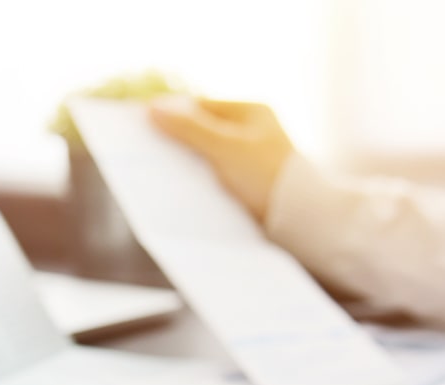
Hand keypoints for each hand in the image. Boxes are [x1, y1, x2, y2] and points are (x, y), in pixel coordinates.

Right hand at [149, 96, 294, 221]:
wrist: (302, 219)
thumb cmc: (267, 176)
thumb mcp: (224, 148)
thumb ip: (189, 128)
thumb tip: (154, 108)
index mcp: (251, 113)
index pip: (200, 106)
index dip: (171, 113)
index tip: (141, 122)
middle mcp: (252, 131)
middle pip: (202, 129)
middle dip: (176, 138)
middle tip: (144, 148)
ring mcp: (251, 157)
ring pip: (207, 152)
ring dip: (186, 160)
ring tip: (158, 170)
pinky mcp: (249, 182)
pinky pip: (216, 173)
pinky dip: (199, 177)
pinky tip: (183, 187)